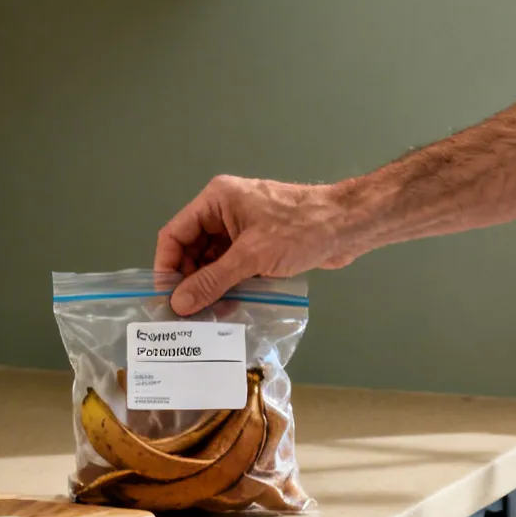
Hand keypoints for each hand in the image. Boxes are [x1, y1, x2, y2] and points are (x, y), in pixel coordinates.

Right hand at [154, 176, 360, 314]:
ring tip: (210, 315)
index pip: (175, 234)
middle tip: (189, 314)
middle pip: (192, 250)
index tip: (166, 298)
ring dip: (211, 286)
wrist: (349, 226)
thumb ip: (212, 281)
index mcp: (216, 200)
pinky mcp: (259, 244)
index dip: (167, 266)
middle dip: (190, 281)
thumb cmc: (301, 230)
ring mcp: (243, 228)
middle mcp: (224, 211)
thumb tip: (179, 304)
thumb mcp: (251, 257)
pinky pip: (233, 266)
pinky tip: (230, 308)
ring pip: (213, 261)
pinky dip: (230, 285)